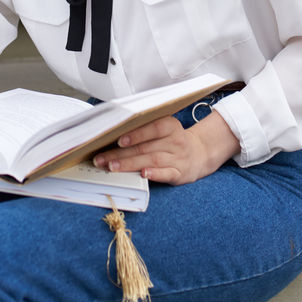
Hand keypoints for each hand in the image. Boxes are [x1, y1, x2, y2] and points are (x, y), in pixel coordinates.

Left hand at [93, 111, 240, 185]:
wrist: (199, 154)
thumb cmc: (172, 141)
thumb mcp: (164, 129)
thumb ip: (144, 128)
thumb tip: (114, 132)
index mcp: (170, 126)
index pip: (153, 128)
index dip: (136, 134)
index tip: (118, 140)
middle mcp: (176, 141)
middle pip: (146, 147)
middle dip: (121, 154)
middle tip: (102, 159)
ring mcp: (179, 158)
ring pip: (152, 161)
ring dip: (131, 164)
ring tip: (112, 167)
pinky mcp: (181, 173)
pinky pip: (168, 174)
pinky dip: (156, 175)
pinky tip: (144, 175)